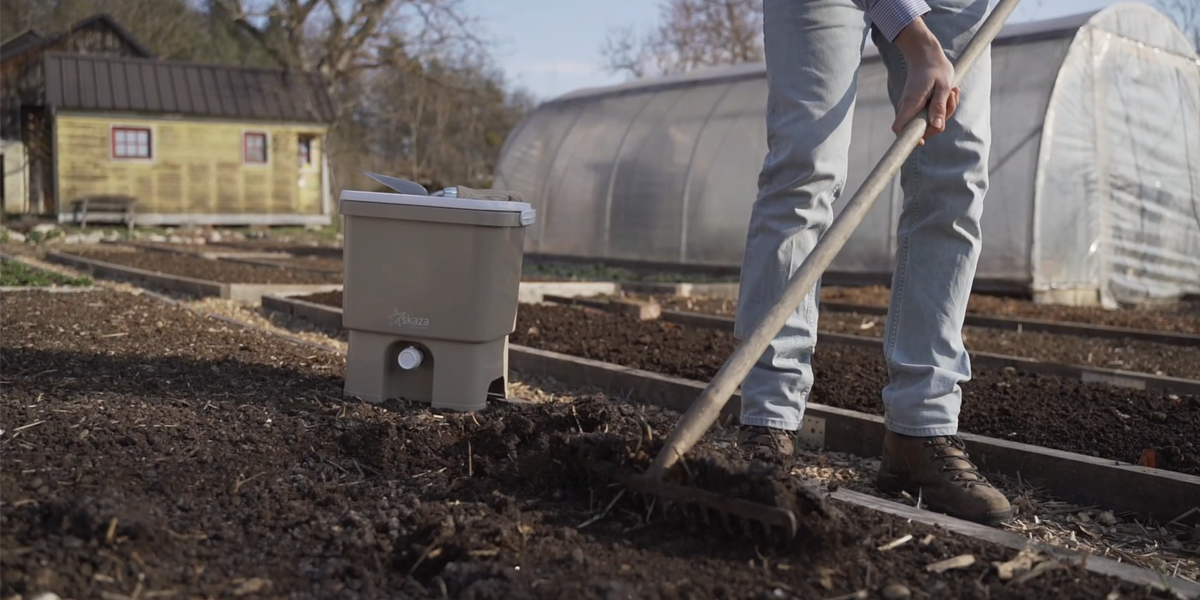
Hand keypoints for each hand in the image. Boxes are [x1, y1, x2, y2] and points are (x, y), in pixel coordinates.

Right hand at [892, 18, 957, 144]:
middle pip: (920, 128)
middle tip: (951, 100)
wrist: (926, 55)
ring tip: (953, 93)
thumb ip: (939, 107)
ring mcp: (911, 106)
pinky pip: (930, 113)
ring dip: (944, 112)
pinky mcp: (917, 104)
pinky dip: (941, 108)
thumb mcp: (943, 87)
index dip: (908, 138)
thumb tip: (936, 127)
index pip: (899, 128)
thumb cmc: (936, 68)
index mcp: (911, 103)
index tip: (923, 140)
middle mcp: (908, 106)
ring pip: (927, 120)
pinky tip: (949, 93)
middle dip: (939, 121)